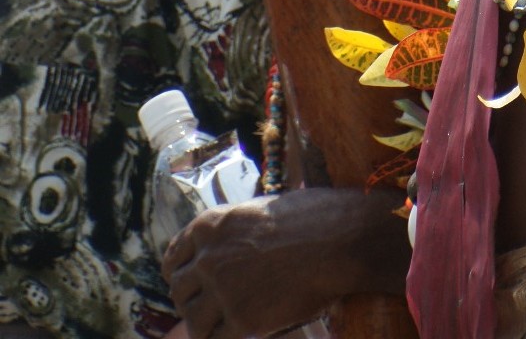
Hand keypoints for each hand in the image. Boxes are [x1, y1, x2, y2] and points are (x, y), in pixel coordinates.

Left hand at [163, 188, 409, 338]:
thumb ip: (235, 233)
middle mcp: (209, 258)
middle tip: (205, 304)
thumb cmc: (312, 217)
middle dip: (190, 298)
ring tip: (218, 324)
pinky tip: (236, 331)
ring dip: (202, 323)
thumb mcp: (262, 210)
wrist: (340, 240)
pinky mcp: (243, 321)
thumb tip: (230, 249)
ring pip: (192, 320)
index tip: (188, 279)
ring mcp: (223, 291)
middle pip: (179, 290)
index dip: (180, 270)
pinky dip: (223, 337)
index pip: (174, 256)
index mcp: (211, 225)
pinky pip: (216, 338)